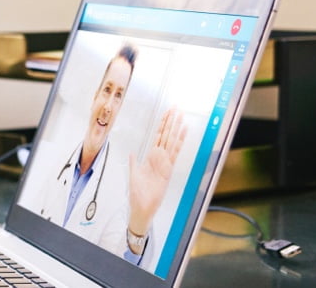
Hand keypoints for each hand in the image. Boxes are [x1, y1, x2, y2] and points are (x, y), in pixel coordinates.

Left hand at [127, 108, 187, 233]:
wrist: (142, 206)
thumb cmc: (138, 193)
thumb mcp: (133, 174)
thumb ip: (134, 163)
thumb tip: (132, 153)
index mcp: (151, 158)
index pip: (158, 137)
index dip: (162, 126)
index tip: (166, 114)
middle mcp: (159, 158)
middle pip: (166, 136)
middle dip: (170, 122)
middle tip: (175, 108)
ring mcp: (165, 162)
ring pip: (171, 141)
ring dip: (175, 128)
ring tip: (180, 115)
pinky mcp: (167, 169)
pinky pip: (174, 153)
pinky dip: (179, 141)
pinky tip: (183, 131)